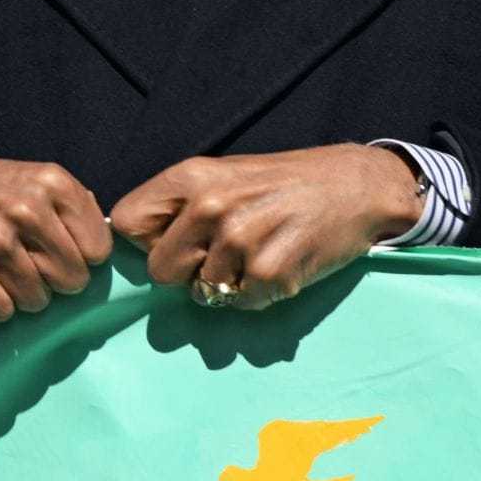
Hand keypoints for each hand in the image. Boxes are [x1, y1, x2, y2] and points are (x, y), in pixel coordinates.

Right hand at [0, 152, 111, 322]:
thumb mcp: (44, 180)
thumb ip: (78, 212)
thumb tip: (104, 255)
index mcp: (53, 184)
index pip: (98, 252)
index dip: (81, 255)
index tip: (60, 248)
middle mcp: (25, 210)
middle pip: (72, 281)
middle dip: (55, 278)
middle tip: (32, 261)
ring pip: (38, 301)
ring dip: (24, 292)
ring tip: (6, 268)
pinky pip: (1, 312)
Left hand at [108, 145, 423, 310]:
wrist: (355, 186)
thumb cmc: (282, 183)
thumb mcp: (222, 176)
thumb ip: (179, 205)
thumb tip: (136, 245)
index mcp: (190, 177)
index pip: (125, 224)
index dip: (144, 242)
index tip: (169, 243)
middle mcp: (209, 206)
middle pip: (158, 270)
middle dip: (184, 272)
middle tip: (219, 255)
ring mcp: (240, 240)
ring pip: (201, 292)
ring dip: (227, 284)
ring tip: (257, 254)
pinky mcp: (270, 272)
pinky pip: (240, 304)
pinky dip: (258, 295)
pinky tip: (279, 266)